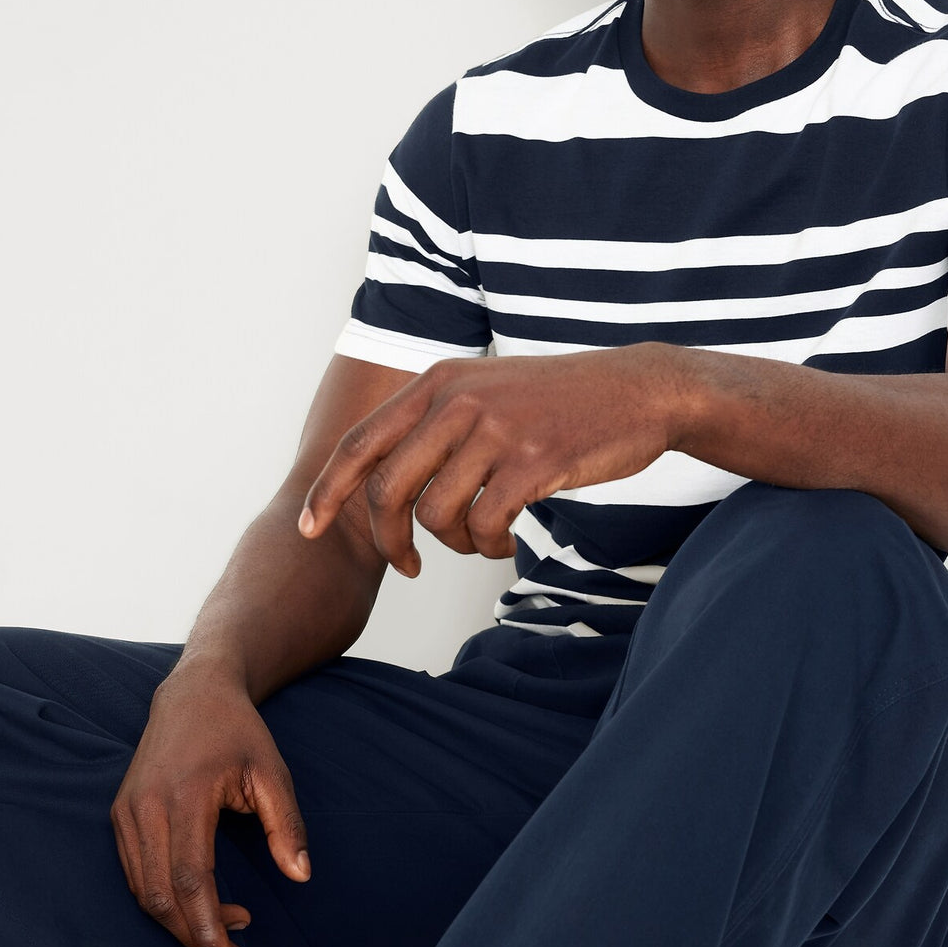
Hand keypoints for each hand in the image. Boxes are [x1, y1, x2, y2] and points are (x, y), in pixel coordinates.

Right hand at [110, 668, 311, 946]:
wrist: (194, 694)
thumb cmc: (238, 732)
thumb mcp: (273, 772)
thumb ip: (287, 825)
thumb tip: (301, 875)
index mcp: (185, 796)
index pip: (188, 878)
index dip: (206, 924)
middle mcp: (146, 807)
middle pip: (159, 894)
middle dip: (193, 936)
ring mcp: (127, 811)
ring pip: (142, 890)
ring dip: (179, 922)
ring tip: (225, 933)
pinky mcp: (120, 815)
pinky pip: (135, 873)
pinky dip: (163, 899)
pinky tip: (199, 904)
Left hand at [298, 342, 685, 575]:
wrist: (637, 390)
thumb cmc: (557, 400)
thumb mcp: (483, 389)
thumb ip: (433, 422)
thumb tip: (379, 479)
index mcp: (436, 382)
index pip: (359, 443)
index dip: (327, 493)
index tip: (311, 529)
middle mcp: (457, 400)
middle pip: (386, 489)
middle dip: (389, 540)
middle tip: (409, 565)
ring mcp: (496, 430)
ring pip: (435, 515)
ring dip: (453, 545)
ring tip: (480, 540)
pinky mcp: (533, 463)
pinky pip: (485, 526)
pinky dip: (491, 548)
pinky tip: (508, 544)